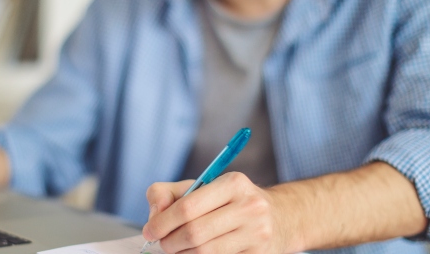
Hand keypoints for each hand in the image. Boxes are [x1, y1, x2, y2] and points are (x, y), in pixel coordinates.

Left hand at [142, 172, 294, 253]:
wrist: (279, 218)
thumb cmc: (231, 202)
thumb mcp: (203, 187)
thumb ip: (169, 193)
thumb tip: (154, 213)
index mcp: (233, 184)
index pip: (188, 207)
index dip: (162, 222)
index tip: (150, 231)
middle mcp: (250, 207)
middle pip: (195, 233)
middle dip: (170, 242)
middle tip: (163, 243)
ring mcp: (258, 235)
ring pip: (205, 253)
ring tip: (178, 249)